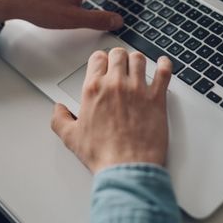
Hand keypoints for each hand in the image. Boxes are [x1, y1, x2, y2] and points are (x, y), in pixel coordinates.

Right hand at [51, 49, 172, 173]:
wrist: (127, 167)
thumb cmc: (103, 154)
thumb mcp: (71, 138)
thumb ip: (60, 119)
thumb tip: (58, 110)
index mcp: (94, 90)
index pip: (97, 59)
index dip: (100, 60)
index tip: (103, 64)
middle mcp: (116, 84)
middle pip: (118, 54)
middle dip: (118, 57)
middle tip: (120, 65)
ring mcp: (138, 89)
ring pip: (139, 59)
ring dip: (137, 60)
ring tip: (137, 66)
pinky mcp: (157, 98)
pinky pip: (163, 72)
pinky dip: (164, 65)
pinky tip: (162, 64)